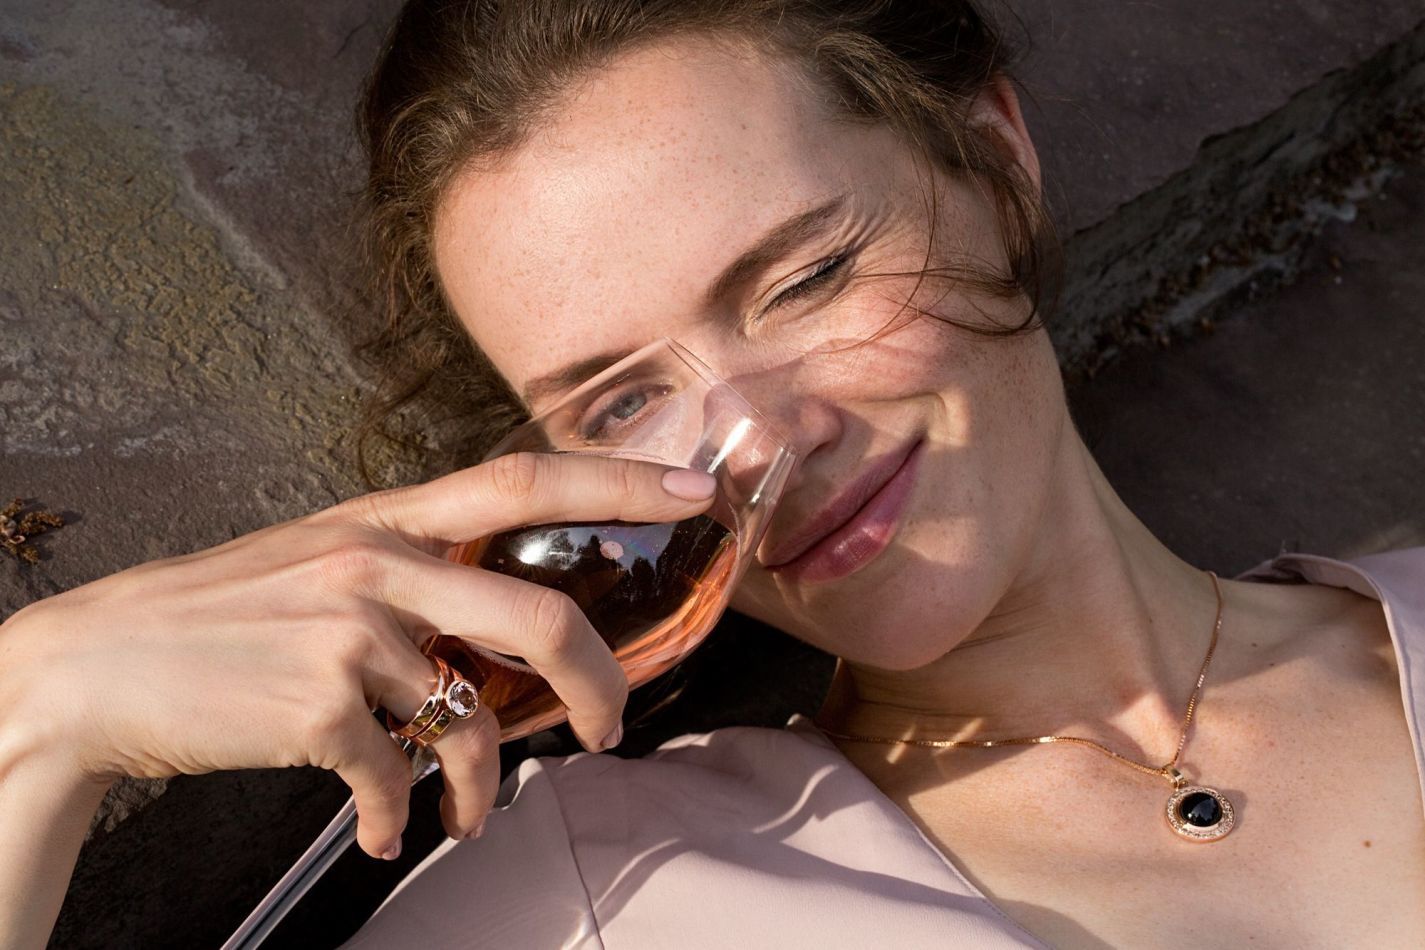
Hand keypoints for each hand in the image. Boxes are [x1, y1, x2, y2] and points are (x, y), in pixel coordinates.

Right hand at [0, 453, 715, 858]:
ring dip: (484, 789)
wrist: (99, 666)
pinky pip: (399, 776)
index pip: (525, 479)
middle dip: (599, 686)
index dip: (618, 480)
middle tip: (606, 733)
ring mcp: (349, 632)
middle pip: (542, 617)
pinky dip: (403, 817)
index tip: (696, 491)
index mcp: (386, 520)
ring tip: (464, 814)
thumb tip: (499, 636)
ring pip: (475, 721)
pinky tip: (386, 829)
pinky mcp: (316, 704)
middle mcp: (378, 562)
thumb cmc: (223, 619)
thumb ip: (412, 577)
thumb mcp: (320, 564)